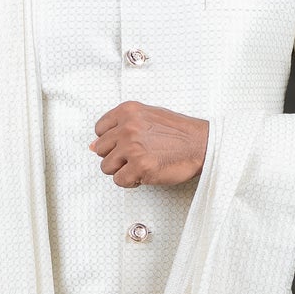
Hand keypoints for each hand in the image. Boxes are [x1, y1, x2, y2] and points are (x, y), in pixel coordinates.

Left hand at [88, 102, 208, 186]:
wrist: (202, 145)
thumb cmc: (179, 133)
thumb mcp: (148, 118)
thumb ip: (121, 127)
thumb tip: (92, 146)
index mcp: (128, 111)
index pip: (99, 129)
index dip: (111, 141)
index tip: (125, 145)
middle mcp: (127, 127)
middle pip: (100, 149)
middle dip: (115, 157)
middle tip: (134, 157)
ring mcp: (133, 147)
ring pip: (106, 167)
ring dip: (121, 170)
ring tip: (139, 166)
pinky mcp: (140, 167)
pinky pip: (119, 181)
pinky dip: (131, 182)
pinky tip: (144, 175)